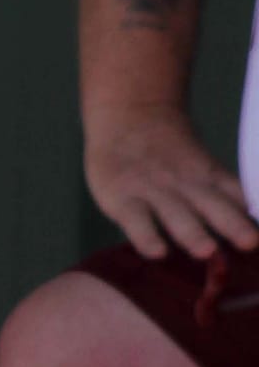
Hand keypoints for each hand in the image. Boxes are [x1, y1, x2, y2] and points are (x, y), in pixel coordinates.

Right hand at [84, 105, 258, 259]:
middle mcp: (185, 183)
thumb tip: (249, 218)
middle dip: (232, 225)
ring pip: (176, 215)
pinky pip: (136, 221)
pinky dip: (147, 237)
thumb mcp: (198, 162)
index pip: (236, 195)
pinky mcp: (121, 199)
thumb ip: (220, 190)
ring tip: (207, 251)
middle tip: (250, 242)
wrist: (128, 113)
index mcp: (208, 175)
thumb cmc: (165, 150)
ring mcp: (152, 191)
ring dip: (193, 234)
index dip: (250, 215)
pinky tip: (157, 252)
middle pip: (212, 205)